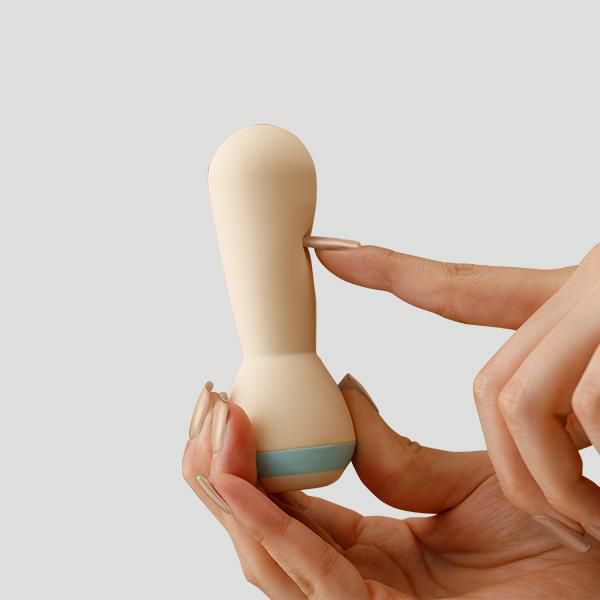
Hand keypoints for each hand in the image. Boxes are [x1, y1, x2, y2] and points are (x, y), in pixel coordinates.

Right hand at [183, 377, 599, 598]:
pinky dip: (271, 531)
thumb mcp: (467, 481)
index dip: (250, 455)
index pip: (289, 504)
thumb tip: (342, 386)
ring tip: (212, 433)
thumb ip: (396, 452)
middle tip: (207, 407)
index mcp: (372, 548)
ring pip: (271, 560)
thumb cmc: (559, 540)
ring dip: (230, 496)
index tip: (230, 398)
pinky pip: (316, 581)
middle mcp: (358, 580)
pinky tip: (240, 482)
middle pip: (264, 532)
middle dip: (222, 470)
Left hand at [310, 237, 599, 548]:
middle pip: (497, 391)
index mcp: (577, 297)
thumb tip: (570, 420)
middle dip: (522, 468)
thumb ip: (566, 367)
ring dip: (562, 479)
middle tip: (578, 520)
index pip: (459, 285)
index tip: (324, 251)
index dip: (387, 267)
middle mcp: (588, 291)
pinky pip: (590, 409)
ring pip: (528, 404)